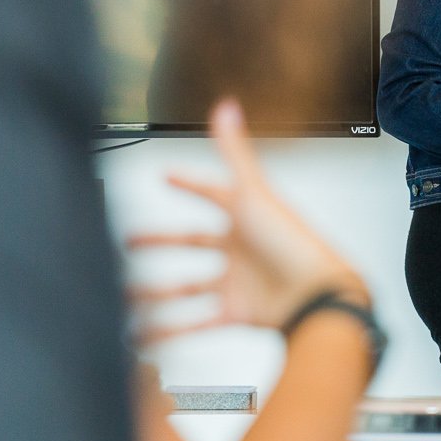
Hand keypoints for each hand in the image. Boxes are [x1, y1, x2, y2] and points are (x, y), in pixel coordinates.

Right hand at [126, 99, 367, 333]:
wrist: (317, 296)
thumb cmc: (293, 243)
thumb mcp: (255, 192)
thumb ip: (235, 152)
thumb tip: (226, 109)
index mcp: (248, 215)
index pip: (212, 193)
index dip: (190, 184)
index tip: (167, 176)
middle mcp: (242, 248)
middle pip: (193, 242)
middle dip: (161, 240)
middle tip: (129, 240)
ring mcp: (239, 282)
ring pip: (187, 287)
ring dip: (155, 291)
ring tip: (124, 292)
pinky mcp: (238, 312)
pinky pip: (196, 322)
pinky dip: (170, 329)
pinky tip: (145, 332)